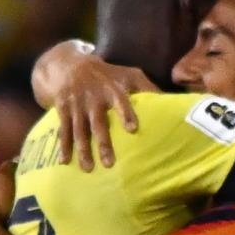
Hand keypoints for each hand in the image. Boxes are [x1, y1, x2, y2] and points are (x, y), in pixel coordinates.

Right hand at [49, 47, 151, 169]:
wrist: (70, 65)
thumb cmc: (108, 74)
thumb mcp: (128, 74)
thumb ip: (147, 87)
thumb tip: (171, 102)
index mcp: (111, 89)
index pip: (120, 101)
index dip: (126, 113)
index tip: (132, 129)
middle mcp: (93, 98)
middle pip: (98, 123)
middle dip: (103, 143)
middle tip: (109, 163)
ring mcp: (77, 105)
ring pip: (80, 130)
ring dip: (83, 150)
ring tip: (88, 169)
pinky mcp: (63, 110)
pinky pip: (64, 130)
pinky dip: (63, 146)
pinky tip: (65, 161)